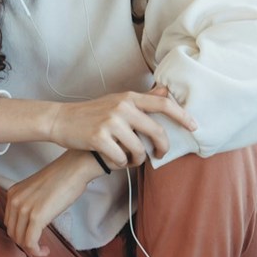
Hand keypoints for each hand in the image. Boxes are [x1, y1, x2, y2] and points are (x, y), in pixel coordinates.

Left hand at [4, 151, 97, 256]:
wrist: (73, 169)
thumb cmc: (61, 178)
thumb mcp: (36, 191)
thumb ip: (29, 204)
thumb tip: (32, 223)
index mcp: (13, 193)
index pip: (9, 222)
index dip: (20, 233)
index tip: (32, 237)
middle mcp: (14, 201)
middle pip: (12, 232)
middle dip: (24, 242)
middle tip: (38, 244)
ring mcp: (24, 209)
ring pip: (20, 239)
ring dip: (31, 248)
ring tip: (43, 248)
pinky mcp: (36, 217)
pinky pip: (30, 242)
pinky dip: (36, 251)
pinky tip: (45, 250)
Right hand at [47, 86, 196, 167]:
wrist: (61, 120)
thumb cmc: (91, 114)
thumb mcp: (117, 101)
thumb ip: (141, 100)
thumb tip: (166, 92)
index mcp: (129, 98)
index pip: (163, 104)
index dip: (182, 116)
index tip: (194, 127)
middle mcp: (122, 108)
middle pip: (156, 131)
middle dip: (162, 147)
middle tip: (160, 155)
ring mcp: (110, 123)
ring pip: (139, 150)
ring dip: (137, 159)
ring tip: (129, 158)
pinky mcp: (99, 138)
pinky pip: (122, 159)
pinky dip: (121, 163)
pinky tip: (114, 159)